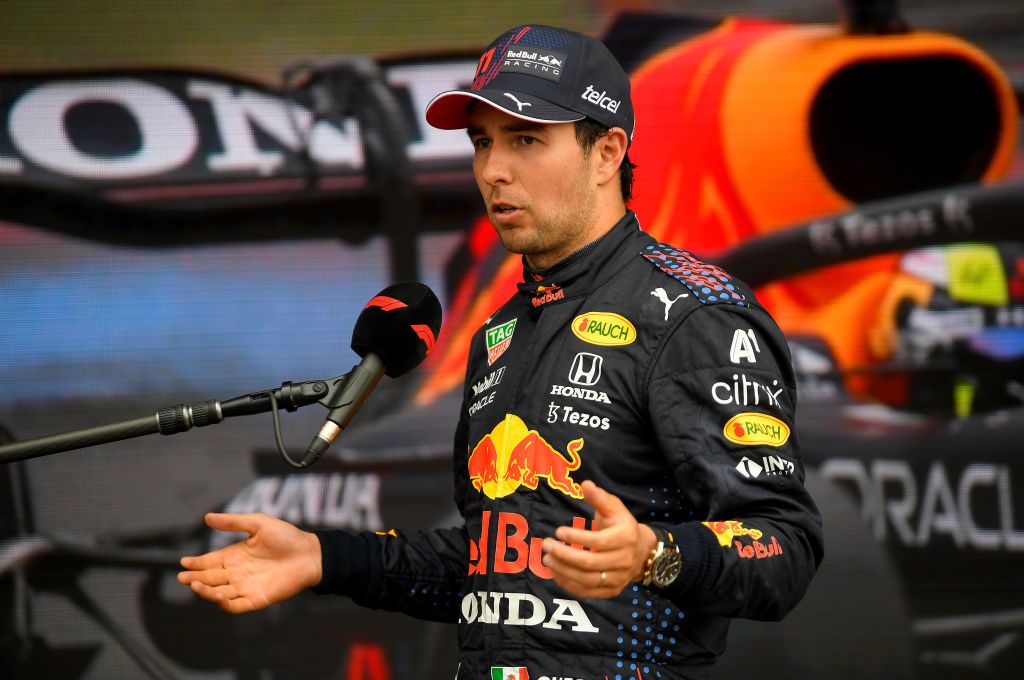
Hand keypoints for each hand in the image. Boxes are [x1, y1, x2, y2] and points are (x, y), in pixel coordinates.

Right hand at [177, 512, 321, 613]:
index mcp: (235, 555)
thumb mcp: (258, 523)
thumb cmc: (287, 536)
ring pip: (219, 593)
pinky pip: (235, 605)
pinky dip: (224, 603)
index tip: (183, 562)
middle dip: (195, 578)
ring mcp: (246, 587)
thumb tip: (207, 517)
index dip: (196, 563)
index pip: (210, 562)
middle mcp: (238, 572)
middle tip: (183, 577)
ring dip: (206, 591)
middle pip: (210, 578)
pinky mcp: (256, 599)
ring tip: (196, 584)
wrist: (310, 554)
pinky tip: (217, 596)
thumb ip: (233, 522)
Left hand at [540, 480, 657, 598]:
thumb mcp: (614, 507)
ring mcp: (619, 579)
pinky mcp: (612, 591)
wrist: (641, 551)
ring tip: (547, 559)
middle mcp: (624, 561)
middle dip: (564, 555)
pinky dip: (569, 585)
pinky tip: (556, 573)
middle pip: (590, 563)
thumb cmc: (621, 525)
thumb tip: (585, 484)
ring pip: (587, 580)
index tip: (558, 531)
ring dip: (563, 571)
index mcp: (625, 537)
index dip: (577, 537)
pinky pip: (588, 592)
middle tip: (546, 545)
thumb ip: (599, 497)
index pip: (599, 541)